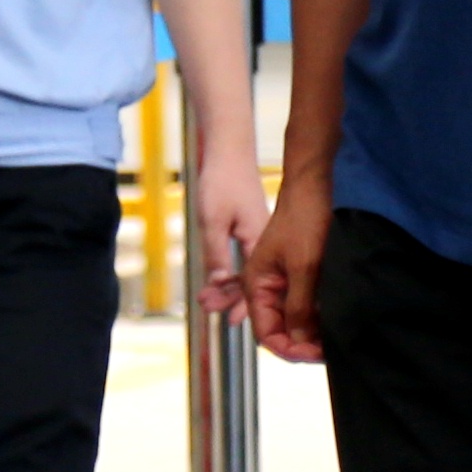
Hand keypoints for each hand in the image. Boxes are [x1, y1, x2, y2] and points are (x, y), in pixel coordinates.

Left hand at [192, 151, 271, 315]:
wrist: (228, 150)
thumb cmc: (222, 180)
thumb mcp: (212, 219)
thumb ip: (215, 253)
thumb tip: (217, 283)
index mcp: (259, 238)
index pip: (256, 281)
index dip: (244, 303)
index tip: (232, 321)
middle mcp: (264, 239)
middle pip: (252, 278)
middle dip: (230, 297)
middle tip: (207, 308)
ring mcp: (258, 232)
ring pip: (247, 268)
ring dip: (228, 285)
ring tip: (207, 299)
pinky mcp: (252, 227)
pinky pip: (245, 257)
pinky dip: (232, 270)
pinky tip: (221, 280)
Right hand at [246, 170, 330, 362]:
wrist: (314, 186)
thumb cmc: (304, 220)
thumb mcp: (304, 266)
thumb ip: (299, 305)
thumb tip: (298, 340)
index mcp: (257, 285)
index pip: (266, 333)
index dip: (288, 349)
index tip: (314, 355)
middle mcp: (267, 287)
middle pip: (280, 329)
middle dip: (302, 344)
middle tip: (329, 351)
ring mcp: (284, 281)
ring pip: (294, 319)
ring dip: (311, 332)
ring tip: (334, 340)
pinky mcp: (300, 274)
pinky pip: (305, 304)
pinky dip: (317, 316)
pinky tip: (334, 321)